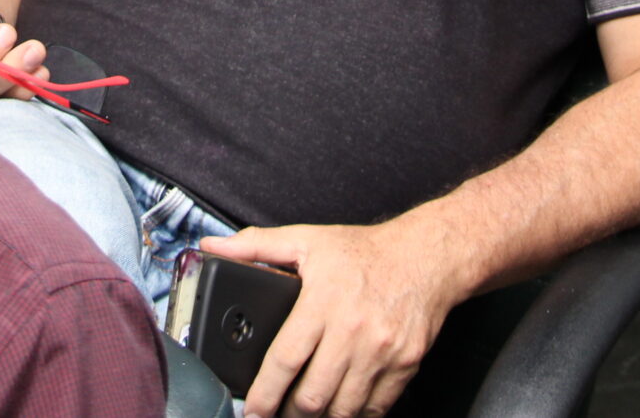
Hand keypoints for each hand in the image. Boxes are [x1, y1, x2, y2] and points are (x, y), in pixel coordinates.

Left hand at [199, 220, 465, 417]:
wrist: (427, 258)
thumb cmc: (363, 251)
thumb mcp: (306, 239)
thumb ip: (255, 246)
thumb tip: (213, 247)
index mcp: (322, 302)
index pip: (285, 360)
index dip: (264, 394)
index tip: (252, 412)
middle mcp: (352, 331)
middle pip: (312, 395)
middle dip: (288, 414)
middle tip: (274, 415)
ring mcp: (381, 353)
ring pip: (342, 409)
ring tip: (303, 414)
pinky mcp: (404, 367)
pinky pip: (374, 408)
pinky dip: (353, 415)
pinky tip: (338, 410)